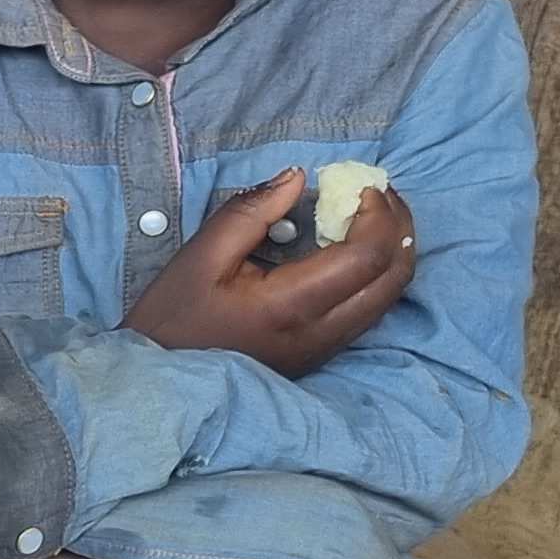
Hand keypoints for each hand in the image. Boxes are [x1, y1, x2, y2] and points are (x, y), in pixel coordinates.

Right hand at [123, 168, 416, 379]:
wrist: (161, 379)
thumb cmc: (173, 316)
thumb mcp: (200, 256)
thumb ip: (250, 212)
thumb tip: (296, 178)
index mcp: (291, 306)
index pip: (366, 256)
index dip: (378, 214)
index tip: (359, 186)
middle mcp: (321, 332)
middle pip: (394, 278)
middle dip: (399, 227)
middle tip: (378, 194)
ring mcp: (326, 348)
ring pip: (389, 296)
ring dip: (393, 250)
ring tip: (372, 216)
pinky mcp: (322, 353)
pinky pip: (370, 309)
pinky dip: (376, 273)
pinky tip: (354, 250)